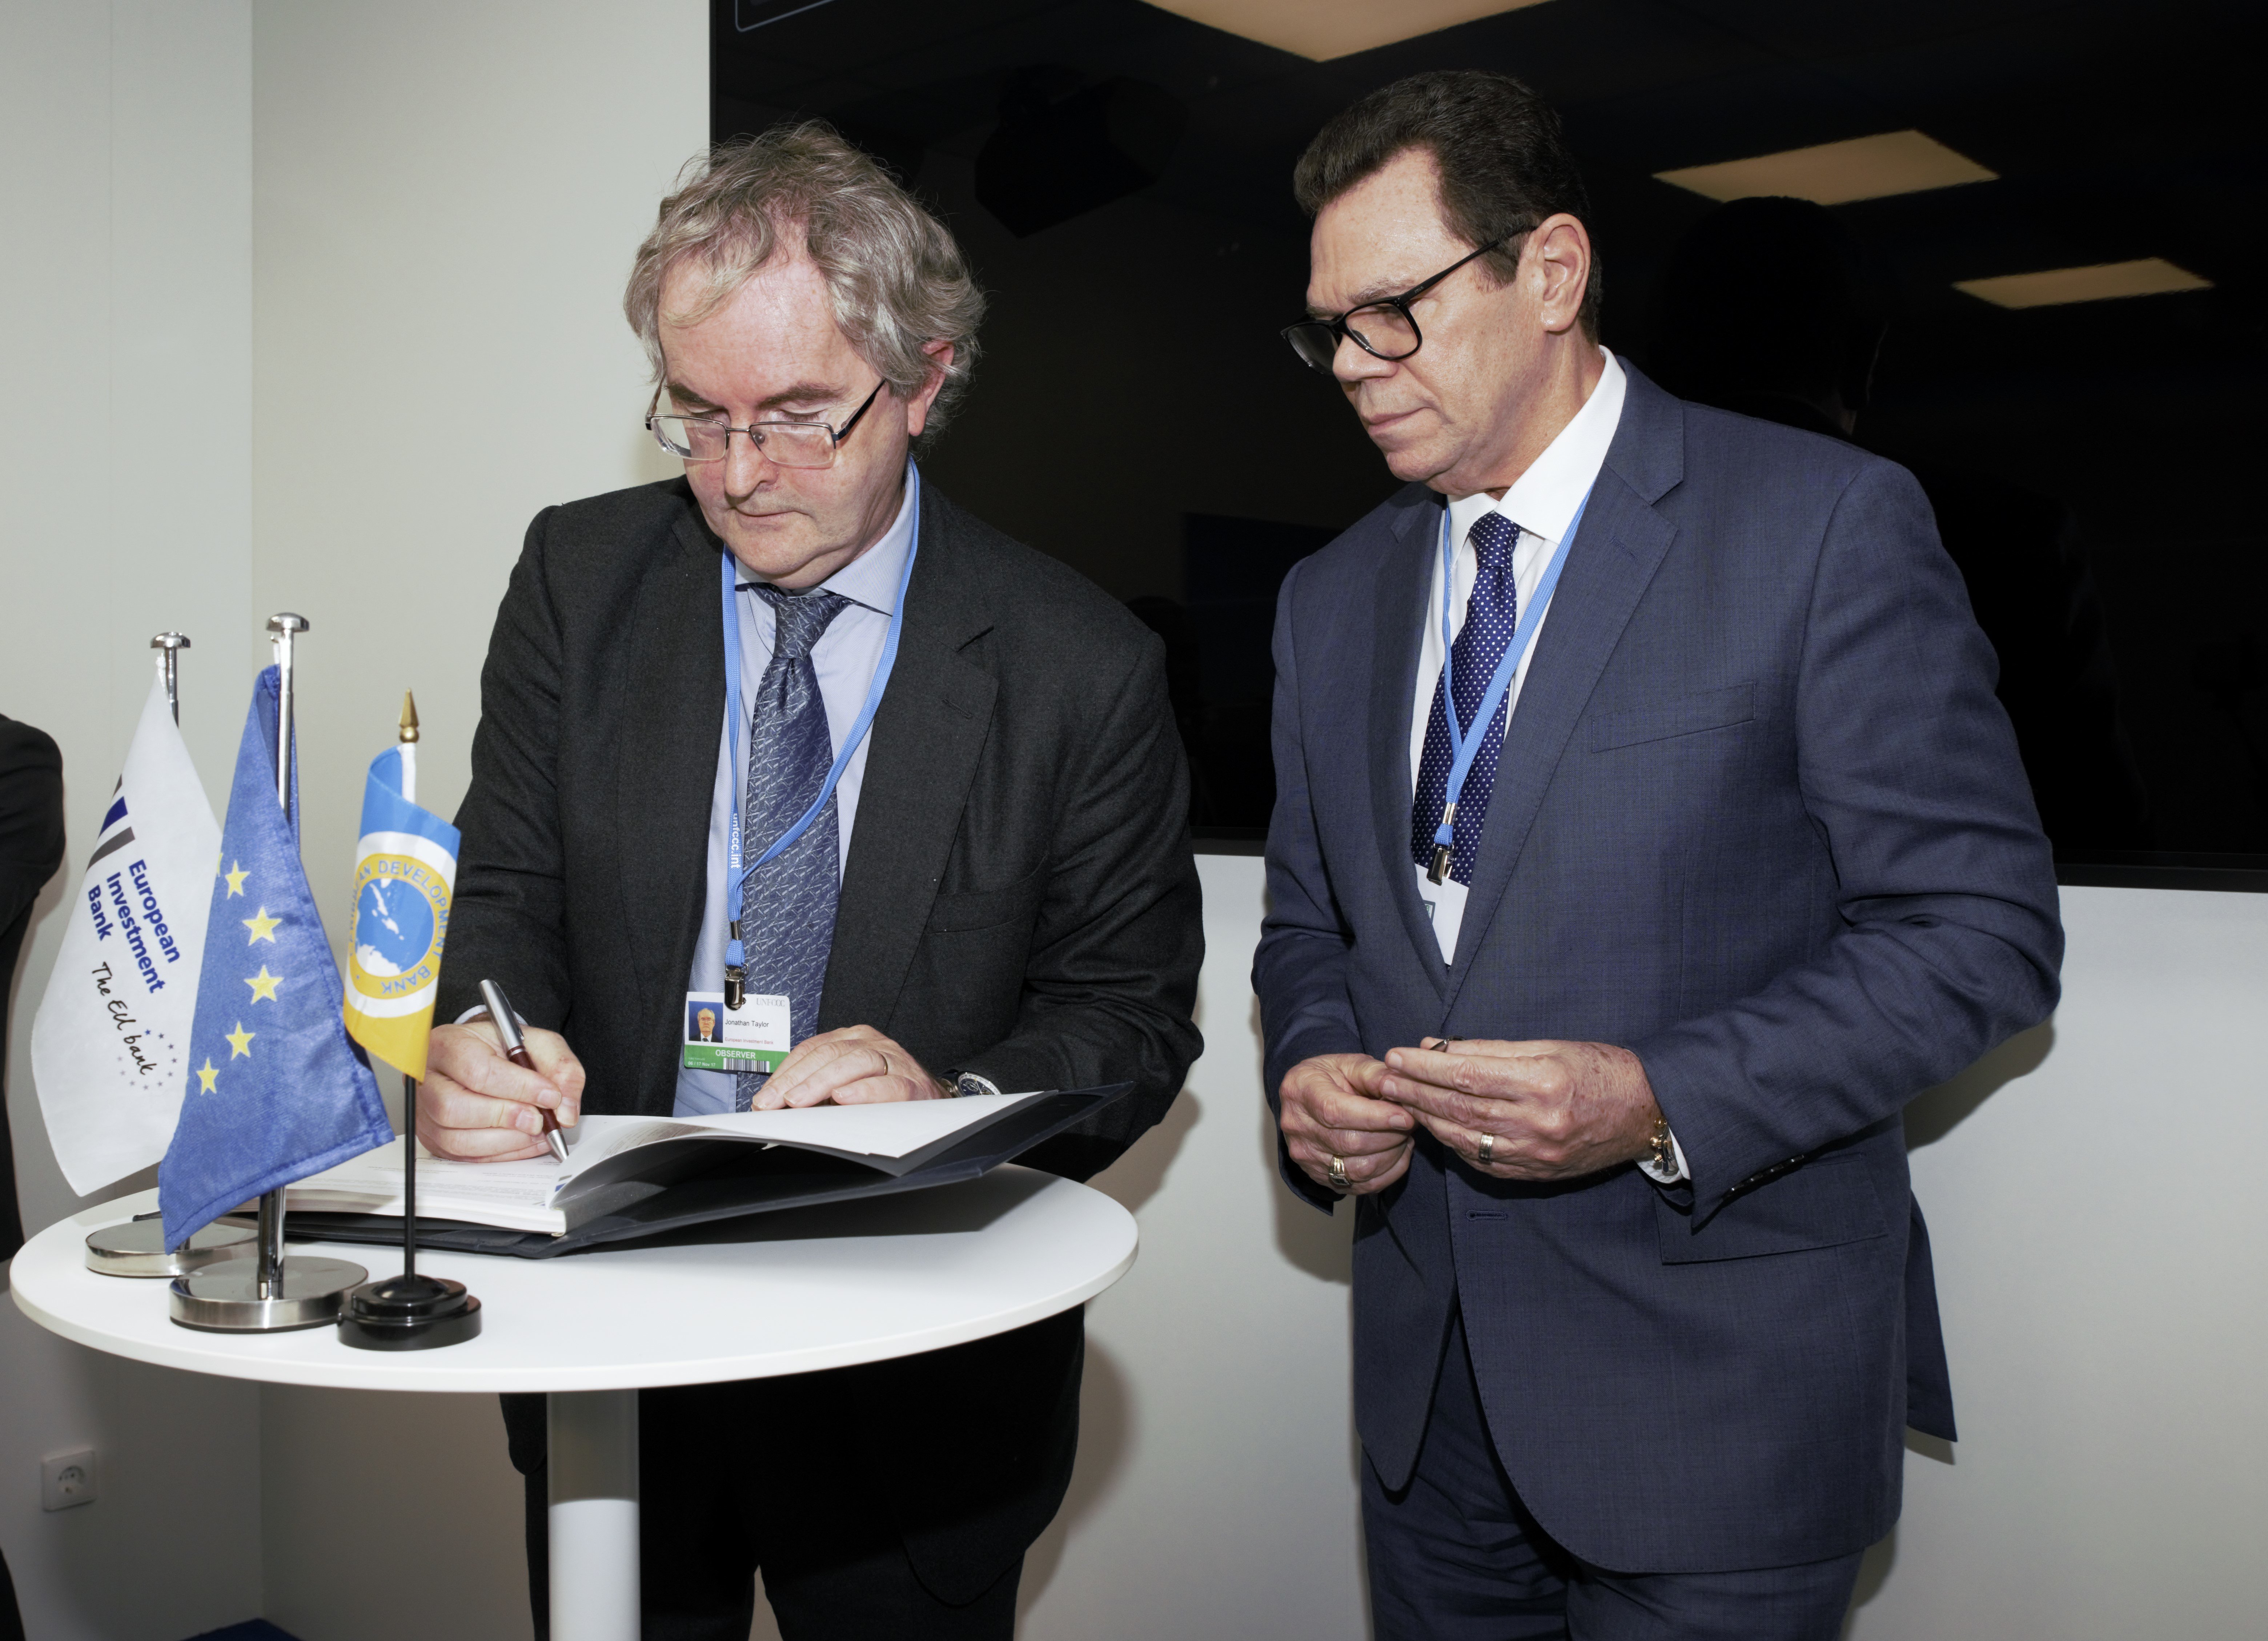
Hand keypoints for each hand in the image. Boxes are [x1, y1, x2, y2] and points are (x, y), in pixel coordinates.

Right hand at [417, 1020, 584, 1161]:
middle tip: (539, 1118)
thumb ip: (560, 1067)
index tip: (550, 1095)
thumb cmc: (501, 1047)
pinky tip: (525, 1142)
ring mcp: (425, 1113)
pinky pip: (464, 1156)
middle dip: (506, 1117)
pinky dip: (502, 1153)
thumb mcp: (537, 1042)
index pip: (477, 1071)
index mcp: (448, 1045)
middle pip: (455, 1108)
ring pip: (457, 1139)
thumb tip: (565, 1111)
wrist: (479, 1055)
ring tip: (536, 1130)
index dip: (519, 1088)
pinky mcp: (433, 1138)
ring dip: (506, 1141)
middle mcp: (427, 1080)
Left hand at [755, 1024, 946, 1109]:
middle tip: (775, 1103)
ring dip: (822, 1083)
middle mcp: (870, 1043)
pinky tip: (844, 1098)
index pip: (810, 1050)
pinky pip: (887, 1085)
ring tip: (800, 1100)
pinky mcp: (911, 1082)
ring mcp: (892, 1060)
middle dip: (797, 1080)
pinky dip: (864, 1091)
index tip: (764, 1099)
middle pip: (828, 1053)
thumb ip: (814, 1090)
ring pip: (855, 1062)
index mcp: (850, 1039)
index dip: (784, 1074)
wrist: (928, 1096)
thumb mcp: (842, 1084)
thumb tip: (774, 1106)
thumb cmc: (880, 1090)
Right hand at [1277, 1052, 1412, 1195]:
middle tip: (1411, 1123)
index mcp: (1300, 1091)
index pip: (1336, 1112)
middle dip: (1390, 1136)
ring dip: (1392, 1155)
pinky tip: (1398, 1154)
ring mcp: (1306, 1156)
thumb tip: (1399, 1088)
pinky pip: (1362, 1185)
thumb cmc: (1331, 1077)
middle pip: (1349, 1143)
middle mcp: (1297, 1127)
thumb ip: (1374, 1074)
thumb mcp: (1350, 1064)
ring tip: (1404, 1136)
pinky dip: (1388, 1173)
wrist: (1308, 1098)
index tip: (1405, 1117)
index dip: (1375, 1118)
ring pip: (1359, 1169)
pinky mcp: (1320, 1177)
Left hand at [1377, 1038, 1658, 1181]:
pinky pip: (1482, 1161)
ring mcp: (1536, 1153)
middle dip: (1415, 1092)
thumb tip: (1438, 1047)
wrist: (1648, 1113)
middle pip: (1459, 1107)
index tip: (1396, 1055)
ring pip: (1464, 1137)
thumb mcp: (1550, 1046)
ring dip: (1427, 1119)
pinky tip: (1434, 1127)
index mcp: (1541, 1082)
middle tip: (1384, 1079)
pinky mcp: (1537, 1172)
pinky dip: (1453, 1144)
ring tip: (1400, 1101)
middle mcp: (1537, 1122)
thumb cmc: (1600, 1069)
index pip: (1466, 1074)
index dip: (1425, 1066)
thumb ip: (1492, 1049)